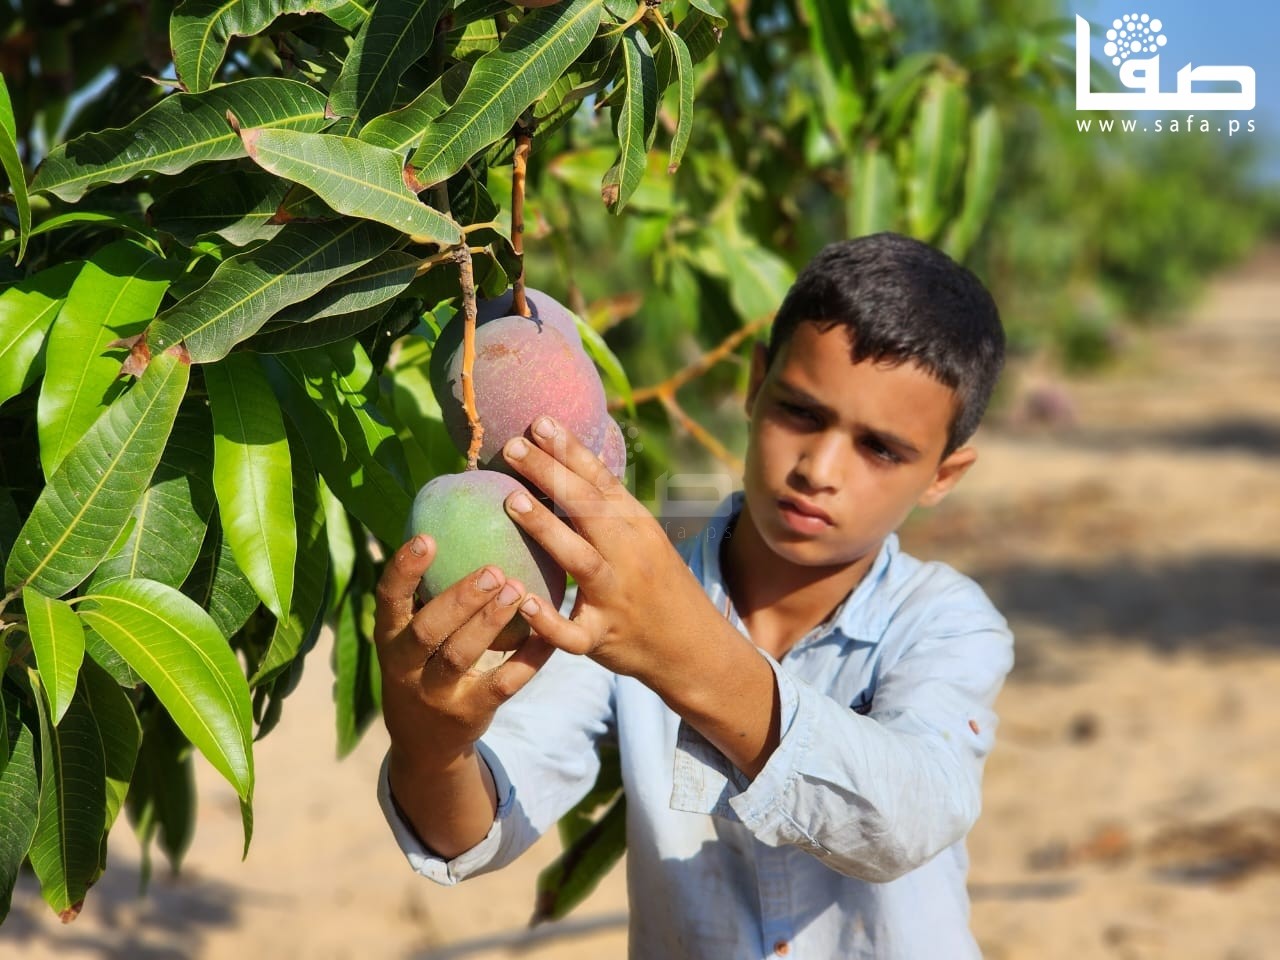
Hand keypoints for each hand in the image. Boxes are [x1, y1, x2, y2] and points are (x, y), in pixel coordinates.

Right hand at [372, 535, 555, 771]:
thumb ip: (426, 592)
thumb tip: (455, 519)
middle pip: (427, 632)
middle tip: (493, 569)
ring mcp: (436, 694)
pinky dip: (527, 658)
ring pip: (461, 657)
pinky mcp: (470, 714)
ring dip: (490, 624)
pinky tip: (548, 633)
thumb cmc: (424, 664)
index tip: (427, 537)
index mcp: (389, 637)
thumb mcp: (410, 633)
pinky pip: (502, 683)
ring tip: (517, 591)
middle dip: (459, 600)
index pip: (387, 600)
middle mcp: (405, 667)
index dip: (403, 570)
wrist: (424, 743)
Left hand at [497, 415, 726, 685]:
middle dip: (551, 475)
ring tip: (512, 500)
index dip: (571, 450)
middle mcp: (630, 556)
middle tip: (512, 446)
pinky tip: (523, 602)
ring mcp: (617, 597)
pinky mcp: (603, 639)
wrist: (694, 648)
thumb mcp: (642, 539)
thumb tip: (562, 462)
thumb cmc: (655, 586)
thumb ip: (606, 508)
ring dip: (547, 528)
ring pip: (581, 560)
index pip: (602, 481)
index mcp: (636, 527)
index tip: (539, 421)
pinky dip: (549, 621)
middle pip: (589, 509)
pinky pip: (574, 633)